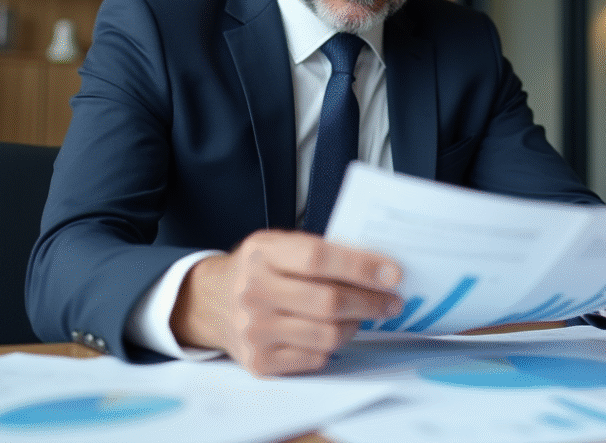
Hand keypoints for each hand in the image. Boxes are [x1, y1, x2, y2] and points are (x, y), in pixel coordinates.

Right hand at [170, 229, 402, 375]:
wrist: (212, 302)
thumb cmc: (259, 269)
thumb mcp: (279, 245)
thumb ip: (320, 251)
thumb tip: (378, 267)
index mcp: (262, 254)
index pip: (319, 259)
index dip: (361, 267)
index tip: (393, 274)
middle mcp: (253, 291)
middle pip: (328, 302)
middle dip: (370, 302)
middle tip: (392, 301)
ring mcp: (254, 330)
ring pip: (327, 335)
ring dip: (355, 326)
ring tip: (362, 316)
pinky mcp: (259, 361)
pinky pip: (315, 359)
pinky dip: (333, 347)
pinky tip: (334, 332)